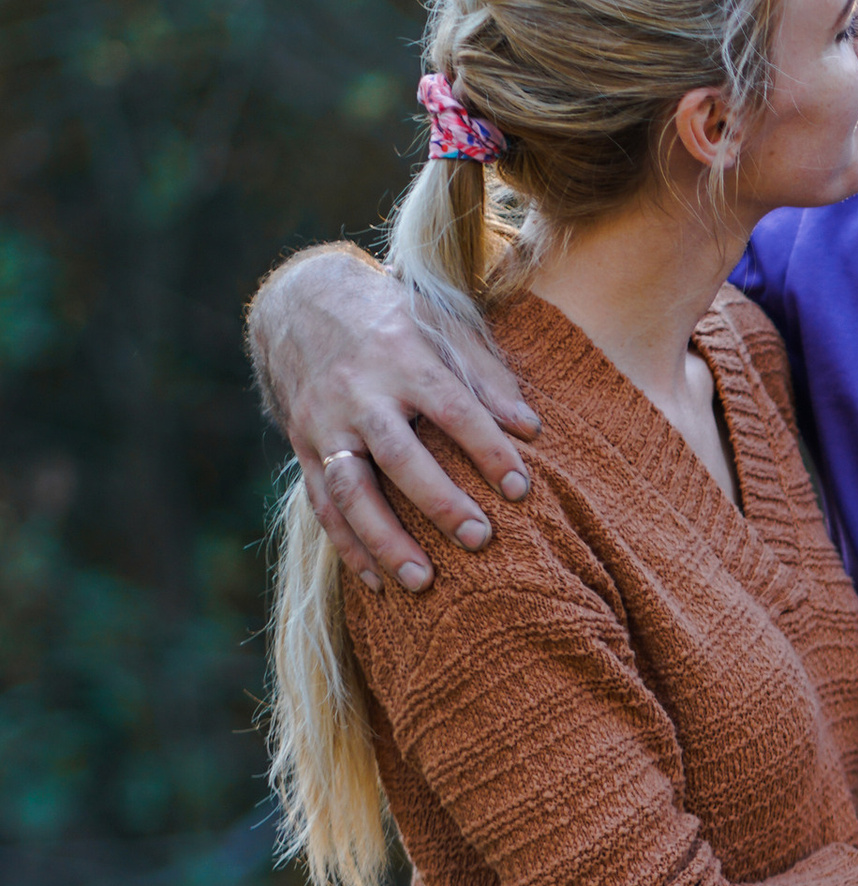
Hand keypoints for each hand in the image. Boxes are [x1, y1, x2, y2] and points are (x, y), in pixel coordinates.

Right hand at [250, 248, 538, 594]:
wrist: (300, 302)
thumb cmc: (392, 316)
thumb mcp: (441, 321)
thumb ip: (486, 372)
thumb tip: (530, 428)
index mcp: (401, 356)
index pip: (451, 407)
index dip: (486, 448)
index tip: (520, 489)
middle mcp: (359, 393)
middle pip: (398, 455)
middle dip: (437, 501)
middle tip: (479, 540)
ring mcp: (325, 424)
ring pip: (351, 491)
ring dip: (384, 540)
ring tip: (422, 582)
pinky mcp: (303, 447)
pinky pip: (322, 505)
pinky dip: (348, 547)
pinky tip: (377, 583)